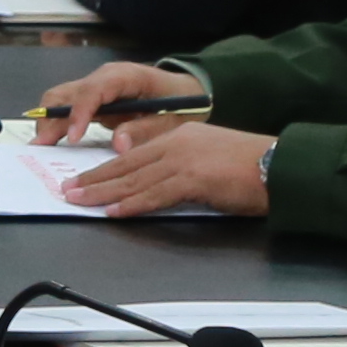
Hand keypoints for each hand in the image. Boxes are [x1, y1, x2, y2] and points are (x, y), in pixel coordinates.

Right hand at [26, 58, 200, 140]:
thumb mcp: (172, 119)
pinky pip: (68, 109)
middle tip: (43, 145)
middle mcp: (104, 78)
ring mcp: (96, 87)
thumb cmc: (182, 102)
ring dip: (49, 122)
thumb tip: (119, 145)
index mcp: (125, 77)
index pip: (93, 91)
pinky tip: (52, 144)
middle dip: (51, 118)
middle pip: (66, 92)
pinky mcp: (94, 101)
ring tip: (43, 147)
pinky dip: (57, 125)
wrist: (186, 91)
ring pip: (60, 99)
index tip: (73, 138)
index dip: (79, 113)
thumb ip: (145, 130)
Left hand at [66, 121, 273, 215]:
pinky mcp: (194, 178)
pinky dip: (131, 204)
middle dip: (94, 179)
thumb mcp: (208, 158)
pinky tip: (114, 211)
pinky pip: (155, 195)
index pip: (133, 154)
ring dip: (103, 192)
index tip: (84, 178)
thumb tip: (157, 185)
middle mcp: (176, 144)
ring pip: (134, 179)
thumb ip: (181, 167)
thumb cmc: (250, 167)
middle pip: (126, 165)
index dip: (106, 168)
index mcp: (179, 136)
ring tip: (79, 201)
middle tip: (68, 190)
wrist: (278, 165)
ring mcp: (184, 160)